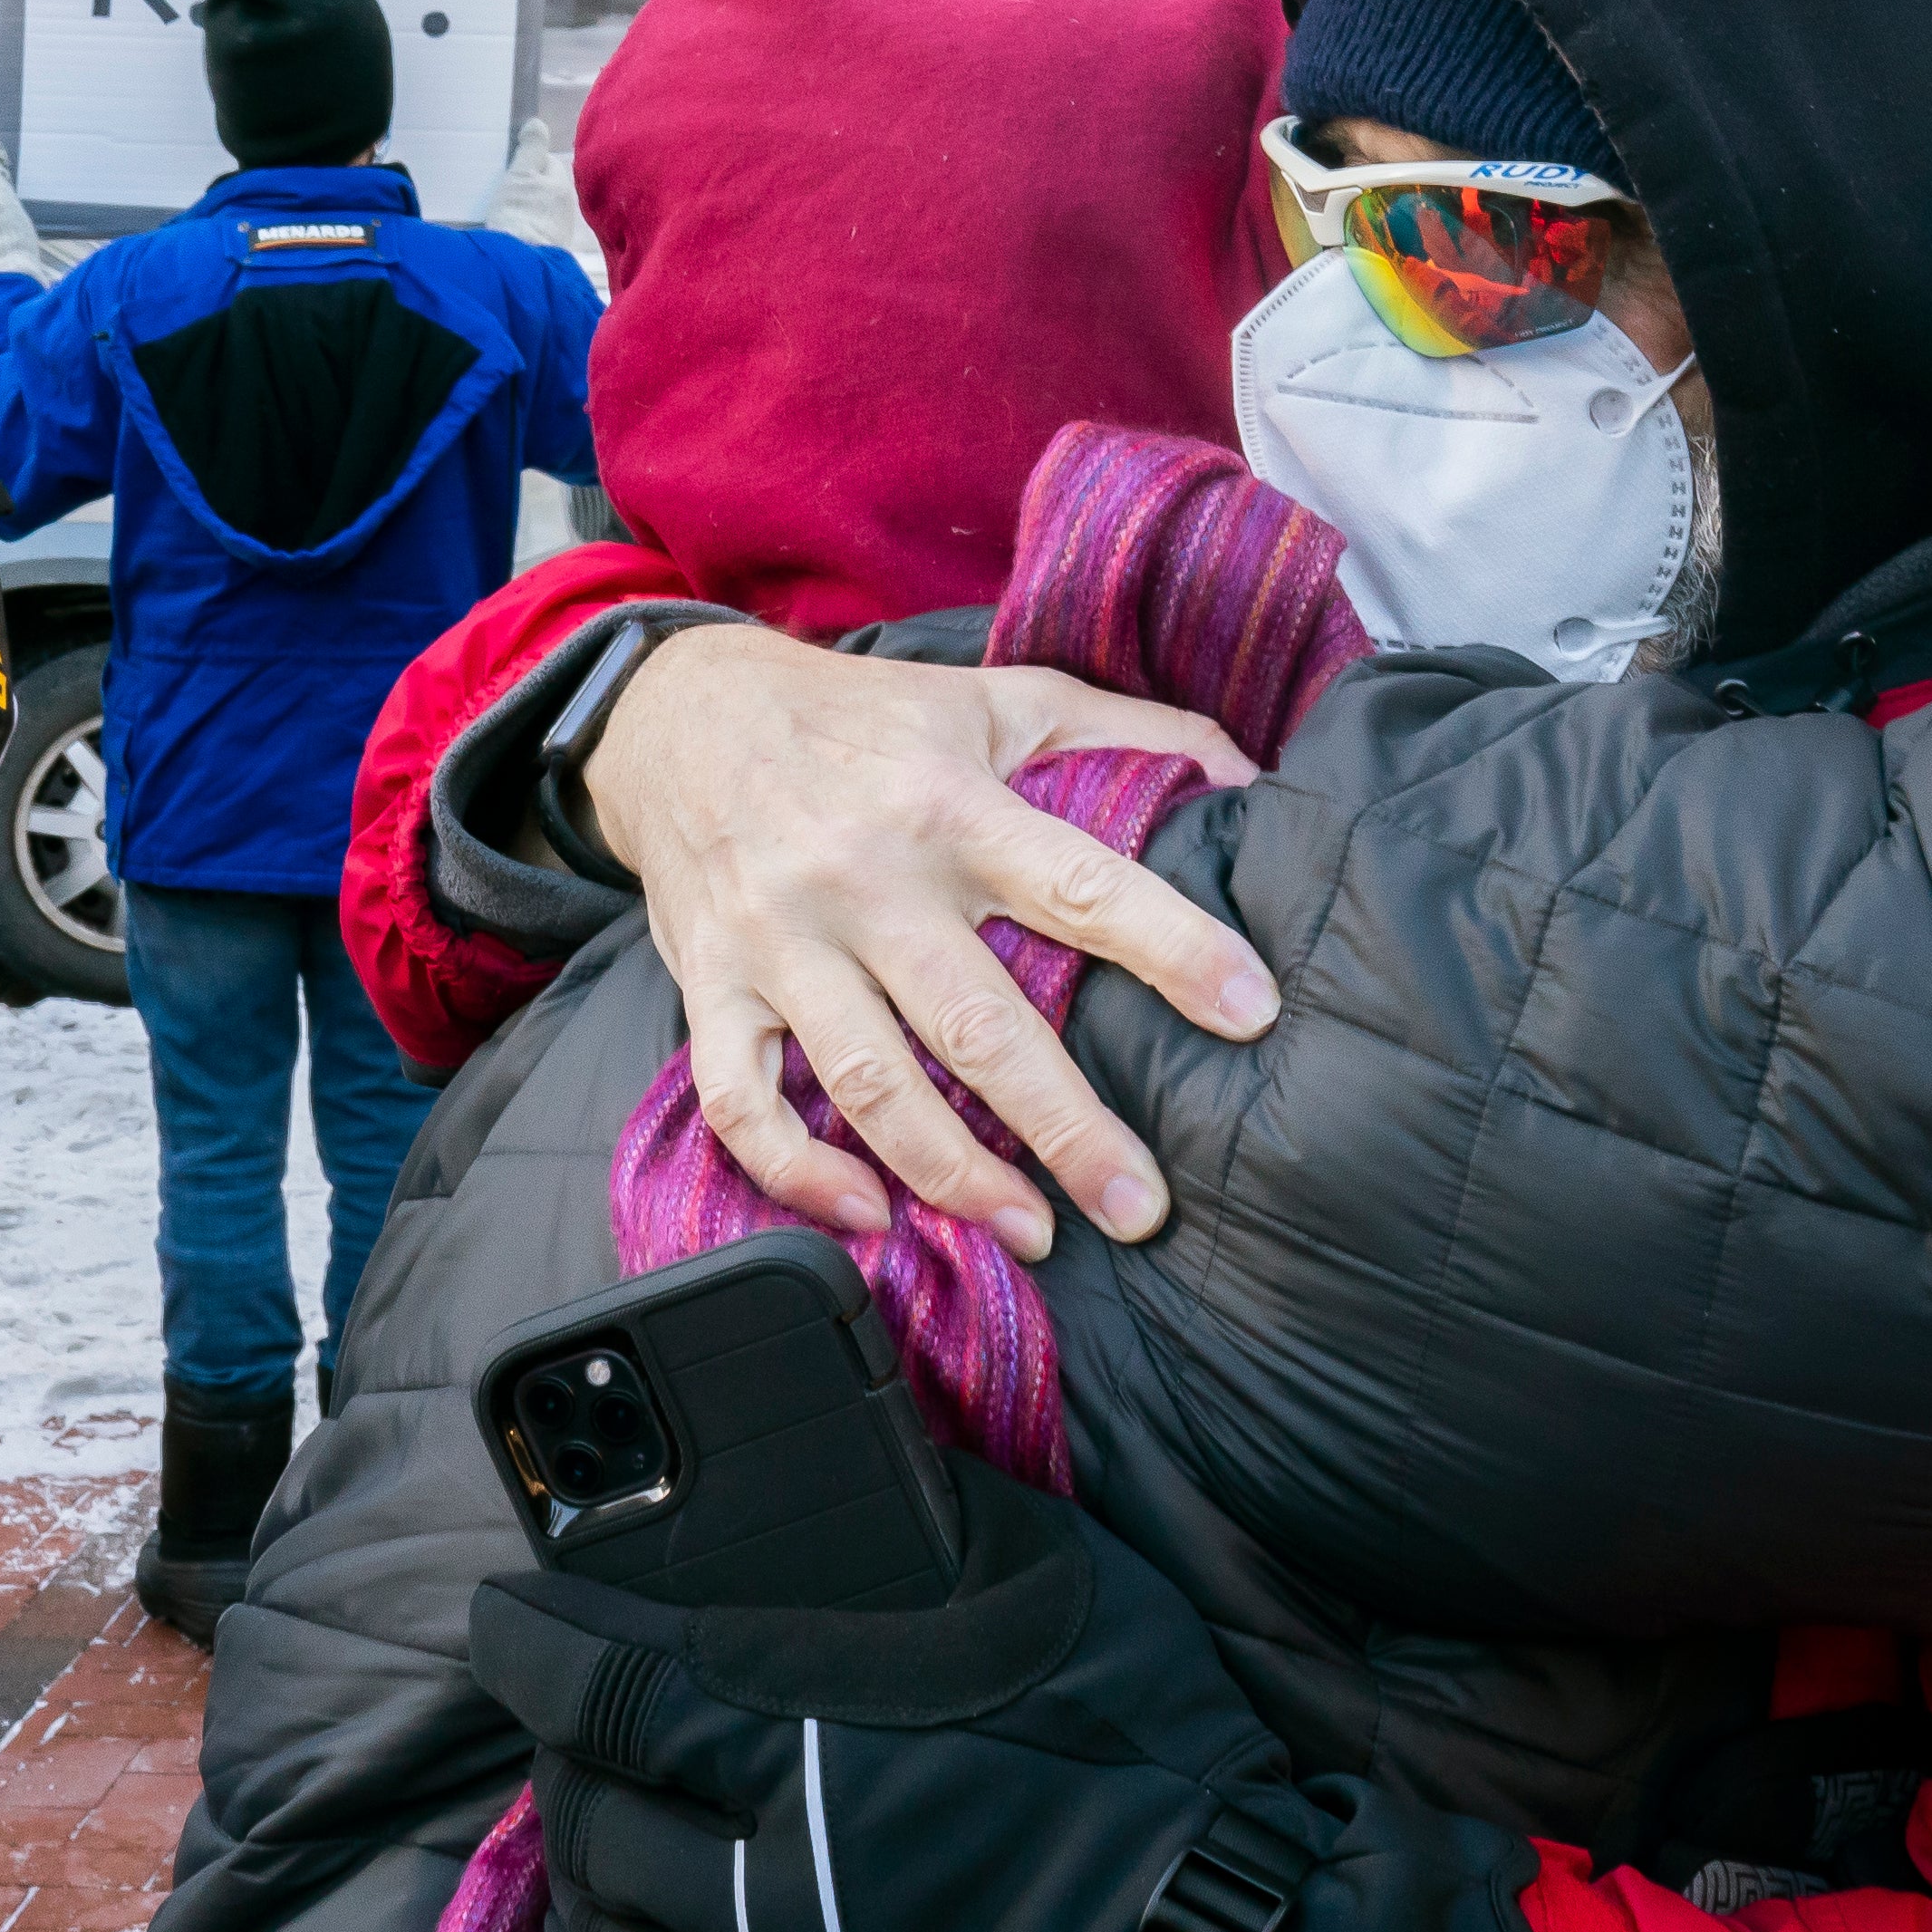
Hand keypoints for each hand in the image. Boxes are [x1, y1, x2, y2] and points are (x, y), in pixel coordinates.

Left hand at [476, 1461, 1545, 1931]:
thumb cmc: (1140, 1755)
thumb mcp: (1046, 1593)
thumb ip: (931, 1531)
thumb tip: (862, 1466)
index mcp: (806, 1750)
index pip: (606, 1692)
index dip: (532, 1644)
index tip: (503, 1611)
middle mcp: (761, 1885)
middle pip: (591, 1811)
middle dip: (564, 1748)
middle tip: (574, 1706)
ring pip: (602, 1929)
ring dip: (577, 1859)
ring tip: (592, 1809)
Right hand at [486, 113, 595, 262]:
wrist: (521, 263)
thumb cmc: (520, 213)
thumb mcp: (521, 173)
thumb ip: (531, 148)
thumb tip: (538, 123)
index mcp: (561, 184)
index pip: (546, 163)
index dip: (526, 162)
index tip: (508, 167)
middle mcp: (566, 207)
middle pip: (543, 188)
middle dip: (526, 186)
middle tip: (503, 189)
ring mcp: (558, 230)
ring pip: (539, 209)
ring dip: (525, 207)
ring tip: (503, 211)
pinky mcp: (547, 250)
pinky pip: (534, 229)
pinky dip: (523, 226)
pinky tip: (509, 231)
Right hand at [582, 623, 1276, 1255]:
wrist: (681, 711)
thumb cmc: (863, 719)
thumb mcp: (997, 700)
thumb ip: (1121, 730)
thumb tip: (1244, 772)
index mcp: (952, 805)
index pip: (1080, 883)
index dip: (1172, 946)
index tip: (1251, 1011)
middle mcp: (866, 879)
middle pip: (977, 1024)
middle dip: (1067, 1126)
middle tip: (1140, 1207)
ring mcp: (780, 940)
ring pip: (869, 1081)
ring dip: (952, 1173)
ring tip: (1034, 1232)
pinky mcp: (712, 985)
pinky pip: (739, 1101)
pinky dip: (796, 1171)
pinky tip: (868, 1213)